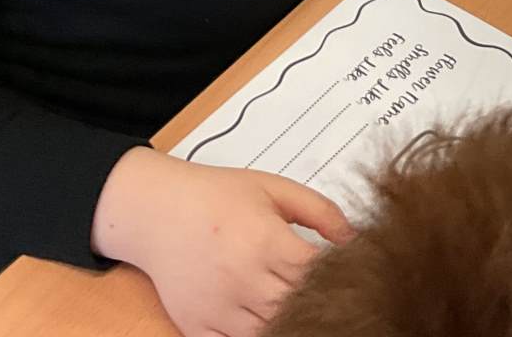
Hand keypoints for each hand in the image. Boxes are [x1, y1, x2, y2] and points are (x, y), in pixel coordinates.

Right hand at [91, 148, 351, 336]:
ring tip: (288, 297)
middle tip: (320, 288)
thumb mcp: (273, 188)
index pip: (318, 273)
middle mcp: (244, 278)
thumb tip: (355, 240)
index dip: (336, 274)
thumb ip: (320, 212)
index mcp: (266, 241)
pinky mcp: (198, 326)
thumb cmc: (216, 195)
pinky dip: (253, 335)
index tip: (344, 270)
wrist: (156, 211)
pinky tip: (262, 316)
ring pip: (272, 330)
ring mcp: (219, 308)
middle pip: (298, 306)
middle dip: (314, 298)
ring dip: (286, 317)